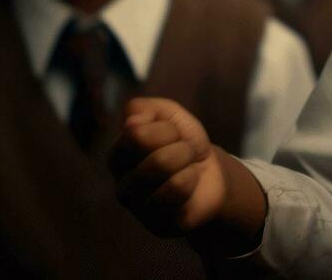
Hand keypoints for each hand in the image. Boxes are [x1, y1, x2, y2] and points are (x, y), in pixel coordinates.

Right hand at [111, 97, 228, 235]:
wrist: (212, 176)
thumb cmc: (185, 145)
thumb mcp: (172, 117)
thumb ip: (149, 108)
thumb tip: (131, 121)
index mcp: (118, 155)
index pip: (137, 131)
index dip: (168, 129)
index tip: (174, 138)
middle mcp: (121, 182)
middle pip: (147, 147)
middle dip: (179, 144)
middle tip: (184, 154)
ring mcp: (138, 206)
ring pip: (163, 164)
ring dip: (187, 160)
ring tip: (187, 168)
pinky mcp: (157, 222)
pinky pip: (176, 187)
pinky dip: (192, 178)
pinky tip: (189, 186)